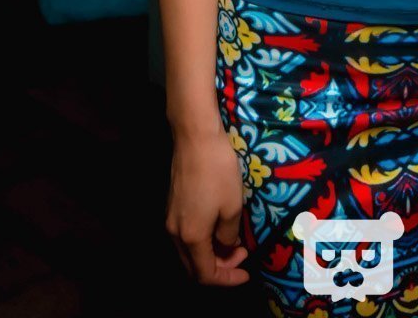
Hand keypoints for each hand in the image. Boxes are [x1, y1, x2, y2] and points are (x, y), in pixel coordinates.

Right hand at [165, 128, 250, 286]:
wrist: (196, 138)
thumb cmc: (218, 171)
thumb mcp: (232, 206)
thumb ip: (229, 234)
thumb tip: (226, 246)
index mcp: (191, 237)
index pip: (205, 274)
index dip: (227, 279)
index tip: (247, 271)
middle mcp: (175, 233)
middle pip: (193, 267)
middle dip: (219, 268)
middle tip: (242, 256)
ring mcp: (171, 219)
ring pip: (188, 252)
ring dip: (210, 254)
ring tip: (234, 242)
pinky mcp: (172, 205)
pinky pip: (186, 236)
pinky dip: (203, 240)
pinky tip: (219, 227)